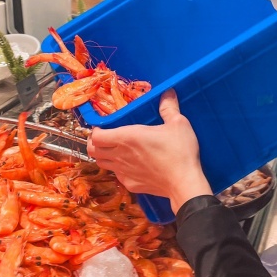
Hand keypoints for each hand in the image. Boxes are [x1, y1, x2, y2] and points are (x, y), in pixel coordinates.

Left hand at [87, 90, 211, 211]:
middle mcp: (120, 155)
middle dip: (94, 143)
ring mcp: (123, 172)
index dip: (95, 131)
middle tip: (104, 138)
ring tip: (114, 150)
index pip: (96, 136)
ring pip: (101, 164)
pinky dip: (118, 169)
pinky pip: (117, 175)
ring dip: (103, 156)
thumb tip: (168, 92)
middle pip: (93, 151)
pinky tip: (130, 165)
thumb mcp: (178, 123)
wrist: (184, 183)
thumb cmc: (179, 152)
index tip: (102, 127)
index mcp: (126, 137)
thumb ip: (169, 107)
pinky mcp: (130, 184)